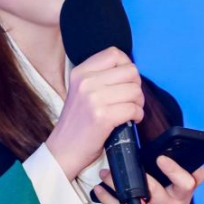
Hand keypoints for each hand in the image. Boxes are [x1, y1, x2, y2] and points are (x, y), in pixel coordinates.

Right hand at [45, 46, 144, 179]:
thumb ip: (100, 77)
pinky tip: (130, 121)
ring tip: (130, 111)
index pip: (114, 54)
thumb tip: (130, 71)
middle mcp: (86, 82)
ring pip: (135, 90)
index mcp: (80, 72)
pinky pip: (134, 109)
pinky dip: (137, 116)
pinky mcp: (103, 117)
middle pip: (130, 71)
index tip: (126, 81)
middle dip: (136, 86)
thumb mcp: (81, 91)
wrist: (64, 150)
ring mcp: (94, 99)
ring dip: (139, 103)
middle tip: (131, 99)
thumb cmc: (77, 122)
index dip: (127, 66)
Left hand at [93, 155, 203, 203]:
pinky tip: (99, 189)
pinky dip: (107, 198)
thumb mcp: (172, 199)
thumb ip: (167, 178)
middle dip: (170, 171)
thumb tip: (145, 150)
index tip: (166, 158)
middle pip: (175, 187)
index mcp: (181, 195)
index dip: (187, 169)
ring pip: (141, 195)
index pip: (195, 179)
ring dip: (119, 181)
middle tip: (159, 158)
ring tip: (107, 173)